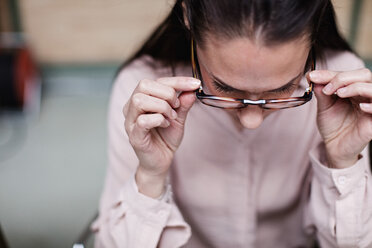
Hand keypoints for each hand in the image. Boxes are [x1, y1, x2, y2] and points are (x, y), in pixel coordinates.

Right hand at [123, 77, 199, 196]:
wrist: (161, 161)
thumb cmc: (166, 138)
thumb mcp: (179, 118)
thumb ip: (183, 104)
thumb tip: (191, 89)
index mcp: (143, 98)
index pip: (157, 80)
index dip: (178, 81)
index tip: (195, 84)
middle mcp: (132, 107)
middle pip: (144, 85)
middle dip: (167, 93)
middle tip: (177, 107)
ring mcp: (130, 121)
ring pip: (140, 100)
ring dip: (162, 107)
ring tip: (171, 117)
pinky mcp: (134, 135)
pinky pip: (142, 120)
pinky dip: (158, 119)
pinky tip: (165, 124)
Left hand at [309, 68, 371, 168]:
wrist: (334, 146)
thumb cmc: (332, 125)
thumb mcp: (324, 106)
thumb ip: (321, 91)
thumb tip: (312, 75)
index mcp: (355, 89)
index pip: (348, 74)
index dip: (330, 73)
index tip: (312, 77)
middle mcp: (365, 95)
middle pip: (364, 75)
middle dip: (343, 78)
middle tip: (327, 88)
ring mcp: (371, 107)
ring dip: (356, 87)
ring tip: (339, 93)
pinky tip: (360, 107)